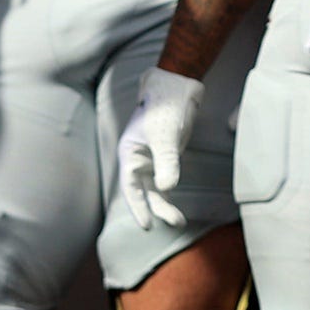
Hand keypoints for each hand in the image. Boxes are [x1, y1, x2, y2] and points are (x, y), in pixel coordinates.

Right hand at [119, 68, 207, 230]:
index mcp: (130, 154)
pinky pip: (167, 177)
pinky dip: (170, 190)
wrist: (177, 84)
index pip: (131, 187)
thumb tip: (166, 189)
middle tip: (175, 222)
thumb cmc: (166, 106)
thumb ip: (167, 161)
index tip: (147, 225)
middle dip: (158, 208)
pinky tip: (175, 202)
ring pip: (156, 187)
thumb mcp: (166, 136)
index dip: (137, 207)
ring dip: (166, 203)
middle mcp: (139, 159)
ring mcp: (152, 157)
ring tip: (179, 221)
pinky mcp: (167, 154)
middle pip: (145, 191)